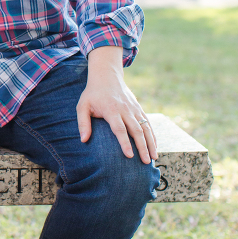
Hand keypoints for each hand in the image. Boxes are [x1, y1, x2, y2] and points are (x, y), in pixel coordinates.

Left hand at [76, 46, 157, 163]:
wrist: (107, 76)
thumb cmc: (92, 94)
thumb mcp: (83, 106)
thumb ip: (83, 123)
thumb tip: (83, 140)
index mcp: (111, 110)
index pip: (120, 129)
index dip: (125, 142)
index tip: (130, 155)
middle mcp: (125, 110)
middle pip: (136, 130)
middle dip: (142, 147)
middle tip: (146, 162)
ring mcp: (134, 109)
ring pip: (145, 127)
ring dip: (150, 143)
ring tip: (154, 158)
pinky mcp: (139, 108)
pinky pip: (148, 123)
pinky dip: (152, 135)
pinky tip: (155, 146)